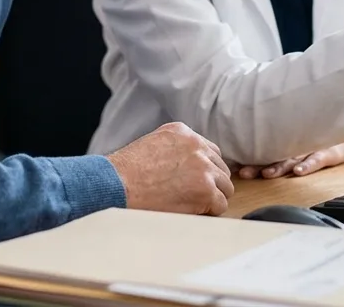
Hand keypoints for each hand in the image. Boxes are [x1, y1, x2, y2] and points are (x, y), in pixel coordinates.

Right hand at [106, 122, 233, 215]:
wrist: (118, 185)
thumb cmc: (126, 171)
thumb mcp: (152, 144)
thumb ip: (175, 149)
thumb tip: (186, 165)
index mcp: (183, 132)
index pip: (209, 150)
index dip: (204, 168)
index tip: (195, 179)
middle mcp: (196, 146)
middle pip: (220, 167)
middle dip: (210, 182)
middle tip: (194, 195)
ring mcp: (203, 168)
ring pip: (225, 186)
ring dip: (212, 196)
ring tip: (193, 204)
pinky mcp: (205, 190)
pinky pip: (221, 204)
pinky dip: (210, 211)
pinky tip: (194, 212)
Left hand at [234, 135, 343, 179]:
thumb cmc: (318, 139)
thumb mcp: (298, 143)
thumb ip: (279, 150)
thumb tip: (251, 158)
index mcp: (286, 148)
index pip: (264, 155)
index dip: (249, 162)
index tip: (234, 169)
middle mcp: (295, 149)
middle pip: (273, 158)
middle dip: (257, 166)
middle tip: (243, 173)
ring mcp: (310, 150)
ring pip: (291, 159)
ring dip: (278, 167)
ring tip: (267, 173)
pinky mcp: (326, 153)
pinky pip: (315, 160)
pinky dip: (307, 166)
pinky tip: (298, 172)